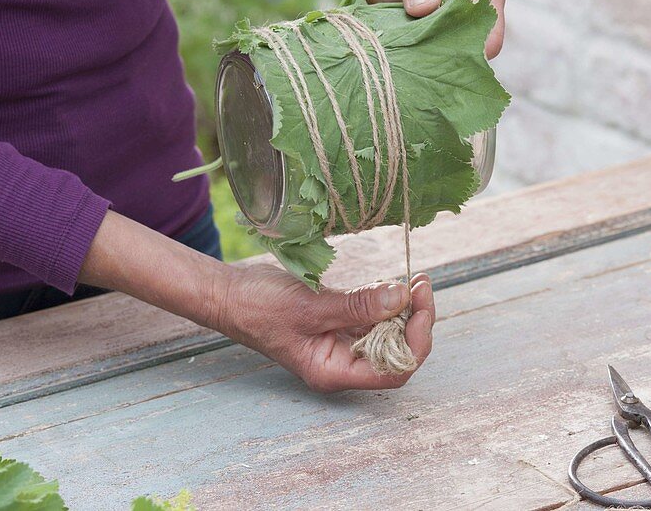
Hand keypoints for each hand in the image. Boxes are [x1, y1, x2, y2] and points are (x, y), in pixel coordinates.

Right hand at [79, 211, 434, 391]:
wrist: (229, 293)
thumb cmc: (259, 307)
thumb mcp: (311, 307)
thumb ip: (358, 305)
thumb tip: (402, 296)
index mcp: (335, 372)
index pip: (395, 370)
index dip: (415, 340)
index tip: (419, 301)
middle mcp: (343, 363)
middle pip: (398, 352)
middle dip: (416, 319)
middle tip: (421, 282)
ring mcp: (342, 342)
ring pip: (390, 332)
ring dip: (405, 307)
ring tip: (414, 278)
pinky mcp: (339, 322)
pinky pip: (373, 316)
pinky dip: (387, 299)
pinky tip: (391, 281)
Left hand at [294, 0, 504, 57]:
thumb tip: (422, 9)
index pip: (490, 37)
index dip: (472, 51)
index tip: (444, 54)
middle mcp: (467, 18)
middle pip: (465, 54)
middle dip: (443, 60)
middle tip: (417, 60)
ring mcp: (442, 30)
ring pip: (439, 58)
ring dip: (420, 60)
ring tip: (401, 57)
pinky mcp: (419, 37)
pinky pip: (415, 56)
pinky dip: (404, 57)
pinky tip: (390, 55)